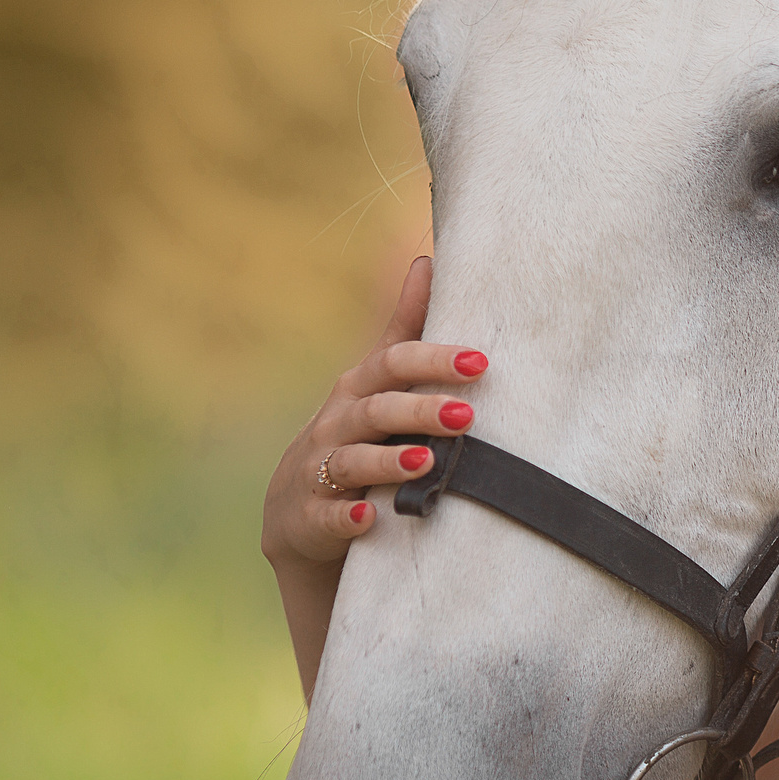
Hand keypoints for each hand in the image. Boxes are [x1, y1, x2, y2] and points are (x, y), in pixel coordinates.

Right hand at [261, 255, 488, 573]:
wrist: (297, 515)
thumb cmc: (352, 437)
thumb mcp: (374, 384)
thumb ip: (403, 330)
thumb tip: (427, 261)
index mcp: (357, 391)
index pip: (393, 365)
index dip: (433, 360)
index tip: (480, 360)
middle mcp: (336, 425)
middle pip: (376, 411)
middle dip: (420, 410)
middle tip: (467, 414)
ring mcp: (319, 472)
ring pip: (352, 462)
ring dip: (388, 462)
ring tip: (425, 460)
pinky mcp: (309, 518)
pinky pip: (325, 517)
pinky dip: (345, 518)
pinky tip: (368, 518)